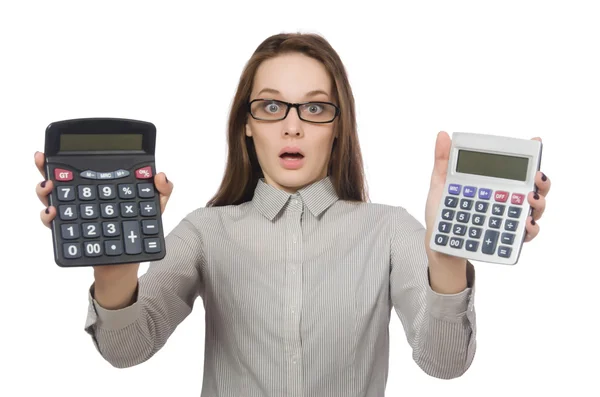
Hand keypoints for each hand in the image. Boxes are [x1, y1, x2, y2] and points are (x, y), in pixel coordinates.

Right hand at [34, 151, 172, 277]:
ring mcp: (75, 215)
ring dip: (44, 191)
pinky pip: (55, 225)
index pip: (81, 167)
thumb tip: (159, 175)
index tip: (53, 149)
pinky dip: (49, 217)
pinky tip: (53, 212)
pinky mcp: (71, 233)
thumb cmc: (140, 228)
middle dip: (46, 168)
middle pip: (59, 179)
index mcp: (101, 186)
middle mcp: (83, 198)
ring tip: (48, 186)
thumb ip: (162, 189)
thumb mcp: (155, 207)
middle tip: (44, 162)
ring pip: (52, 199)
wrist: (130, 259)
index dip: (65, 157)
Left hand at [424, 132, 549, 257]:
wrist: (438, 242)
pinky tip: (525, 223)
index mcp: (494, 186)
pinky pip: (526, 235)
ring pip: (536, 210)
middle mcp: (506, 201)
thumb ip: (443, 161)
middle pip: (535, 189)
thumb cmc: (442, 213)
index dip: (530, 157)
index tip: (536, 143)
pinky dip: (530, 229)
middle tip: (537, 176)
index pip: (516, 170)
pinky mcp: (506, 239)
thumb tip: (443, 134)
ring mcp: (508, 220)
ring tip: (530, 198)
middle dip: (543, 181)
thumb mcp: (440, 184)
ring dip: (539, 203)